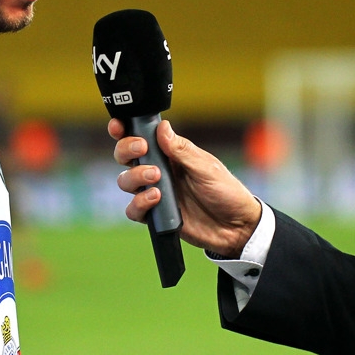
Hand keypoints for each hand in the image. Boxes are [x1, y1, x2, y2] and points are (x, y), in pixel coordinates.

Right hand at [110, 118, 261, 257]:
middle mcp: (158, 171)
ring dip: (135, 176)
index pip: (141, 137)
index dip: (124, 130)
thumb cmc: (225, 191)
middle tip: (142, 149)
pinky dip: (139, 203)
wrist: (236, 227)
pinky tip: (156, 198)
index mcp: (170, 154)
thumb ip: (182, 150)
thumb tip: (162, 127)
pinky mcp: (155, 215)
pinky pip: (133, 210)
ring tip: (156, 178)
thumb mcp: (206, 166)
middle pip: (125, 157)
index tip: (118, 126)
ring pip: (125, 181)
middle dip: (126, 150)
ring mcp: (154, 192)